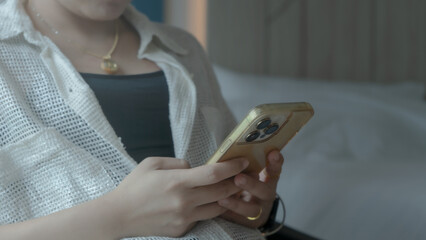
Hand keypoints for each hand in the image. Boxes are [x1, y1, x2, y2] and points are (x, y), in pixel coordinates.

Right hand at [105, 157, 248, 237]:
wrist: (119, 216)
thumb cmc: (134, 186)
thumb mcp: (153, 163)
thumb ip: (179, 163)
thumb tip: (196, 168)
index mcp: (178, 181)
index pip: (214, 174)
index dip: (232, 167)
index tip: (243, 161)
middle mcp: (185, 201)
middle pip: (222, 191)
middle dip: (237, 182)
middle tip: (243, 175)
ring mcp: (185, 218)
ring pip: (218, 208)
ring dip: (226, 197)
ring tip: (229, 188)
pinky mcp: (182, 229)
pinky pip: (202, 217)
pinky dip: (208, 208)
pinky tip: (205, 201)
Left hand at [217, 150, 283, 227]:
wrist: (240, 210)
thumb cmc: (240, 183)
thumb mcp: (246, 172)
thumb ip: (244, 164)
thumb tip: (230, 149)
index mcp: (267, 180)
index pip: (275, 170)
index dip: (275, 162)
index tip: (273, 153)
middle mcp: (265, 195)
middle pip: (264, 191)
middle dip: (251, 184)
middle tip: (238, 178)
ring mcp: (258, 210)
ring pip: (252, 209)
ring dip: (237, 204)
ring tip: (222, 198)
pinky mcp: (247, 222)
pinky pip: (239, 220)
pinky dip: (228, 214)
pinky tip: (218, 208)